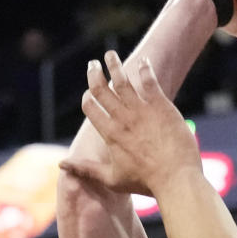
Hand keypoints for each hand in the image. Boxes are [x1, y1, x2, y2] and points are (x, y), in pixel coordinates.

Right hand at [64, 51, 199, 195]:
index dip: (87, 98)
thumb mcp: (112, 179)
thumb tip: (61, 165)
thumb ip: (86, 169)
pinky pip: (149, 81)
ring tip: (109, 54)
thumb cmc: (145, 183)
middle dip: (94, 74)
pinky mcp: (161, 106)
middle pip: (102, 90)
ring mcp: (142, 110)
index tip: (88, 94)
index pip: (91, 108)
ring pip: (123, 81)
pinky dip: (145, 69)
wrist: (175, 179)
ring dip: (114, 65)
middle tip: (92, 64)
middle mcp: (123, 118)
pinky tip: (143, 61)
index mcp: (110, 134)